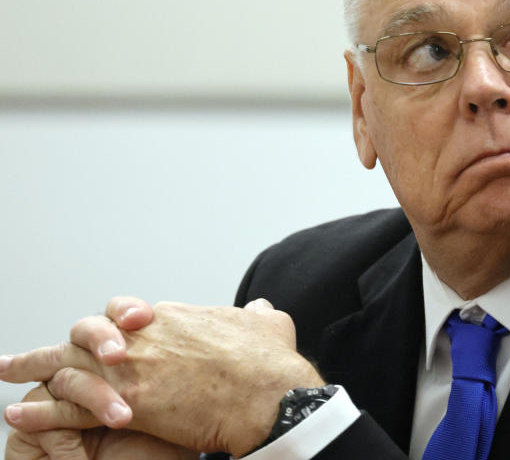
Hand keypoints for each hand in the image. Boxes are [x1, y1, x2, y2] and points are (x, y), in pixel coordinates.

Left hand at [1, 297, 322, 456]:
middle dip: (62, 342)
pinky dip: (41, 410)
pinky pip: (71, 405)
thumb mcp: (270, 326)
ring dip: (35, 368)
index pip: (131, 315)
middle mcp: (149, 336)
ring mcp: (135, 367)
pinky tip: (19, 413)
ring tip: (10, 372)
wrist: (270, 393)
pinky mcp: (128, 402)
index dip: (115, 325)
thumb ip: (259, 316)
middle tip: (35, 352)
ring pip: (71, 362)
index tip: (112, 335)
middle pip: (91, 331)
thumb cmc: (271, 364)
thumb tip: (260, 309)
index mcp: (178, 319)